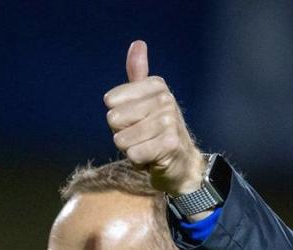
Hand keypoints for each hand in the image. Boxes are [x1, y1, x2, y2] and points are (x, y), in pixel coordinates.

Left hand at [103, 41, 204, 195]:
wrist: (181, 163)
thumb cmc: (155, 131)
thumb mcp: (145, 100)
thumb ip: (138, 74)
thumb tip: (138, 43)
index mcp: (157, 85)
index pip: (111, 101)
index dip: (118, 118)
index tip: (136, 121)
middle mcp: (165, 99)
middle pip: (114, 119)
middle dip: (122, 134)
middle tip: (142, 137)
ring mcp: (169, 121)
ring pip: (121, 139)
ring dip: (130, 149)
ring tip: (147, 147)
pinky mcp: (169, 144)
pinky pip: (133, 154)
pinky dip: (138, 162)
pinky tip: (152, 159)